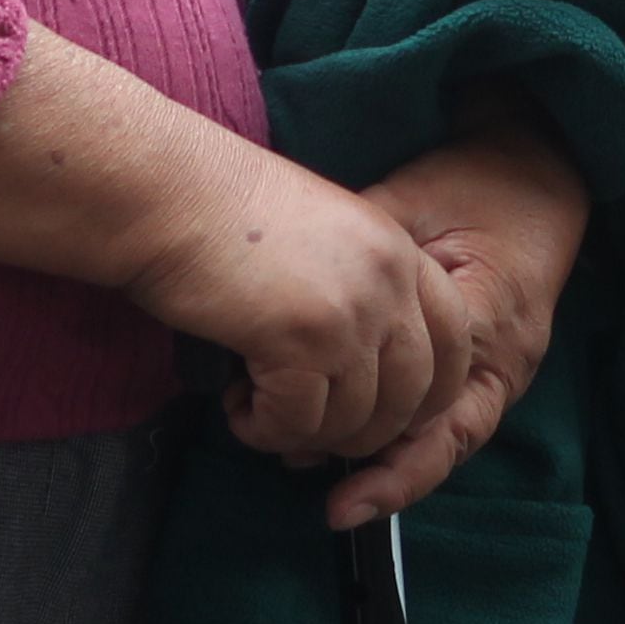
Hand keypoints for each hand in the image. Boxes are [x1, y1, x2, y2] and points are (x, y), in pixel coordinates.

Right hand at [122, 146, 471, 472]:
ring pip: (355, 421)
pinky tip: (237, 405)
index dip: (427, 393)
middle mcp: (390, 282)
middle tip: (307, 423)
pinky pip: (299, 423)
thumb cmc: (223, 212)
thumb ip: (358, 289)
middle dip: (363, 431)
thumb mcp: (322, 237)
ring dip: (304, 433)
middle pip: (415, 396)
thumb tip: (361, 372)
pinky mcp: (301, 342)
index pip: (456, 341)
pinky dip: (266, 430)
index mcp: (400, 252)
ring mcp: (352, 312)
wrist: (168, 190)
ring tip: (257, 407)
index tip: (382, 412)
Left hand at [332, 115, 594, 526]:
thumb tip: (289, 286)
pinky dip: (399, 443)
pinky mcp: (490, 365)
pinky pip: (446, 422)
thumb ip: (360, 249)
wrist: (535, 167)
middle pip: (443, 447)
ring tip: (305, 460)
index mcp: (489, 317)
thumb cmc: (472, 182)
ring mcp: (503, 368)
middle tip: (301, 474)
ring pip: (443, 443)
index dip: (388, 467)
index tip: (338, 499)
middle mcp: (504, 359)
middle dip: (378, 479)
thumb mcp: (411, 201)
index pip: (437, 411)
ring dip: (381, 464)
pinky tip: (347, 446)